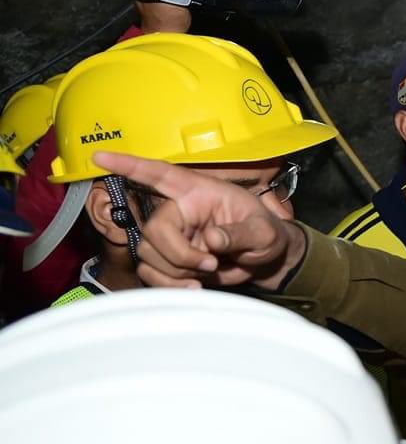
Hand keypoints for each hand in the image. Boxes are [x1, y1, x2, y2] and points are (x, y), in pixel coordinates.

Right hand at [92, 150, 304, 288]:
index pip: (160, 173)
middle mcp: (178, 211)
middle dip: (180, 255)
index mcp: (199, 192)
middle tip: (211, 265)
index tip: (100, 156)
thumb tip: (212, 240)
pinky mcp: (166, 260)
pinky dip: (170, 285)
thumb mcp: (265, 231)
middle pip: (154, 230)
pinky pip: (150, 273)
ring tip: (209, 273)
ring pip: (148, 254)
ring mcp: (170, 236)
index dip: (129, 164)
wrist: (266, 261)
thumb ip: (241, 234)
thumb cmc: (266, 235)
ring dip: (177, 272)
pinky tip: (194, 288)